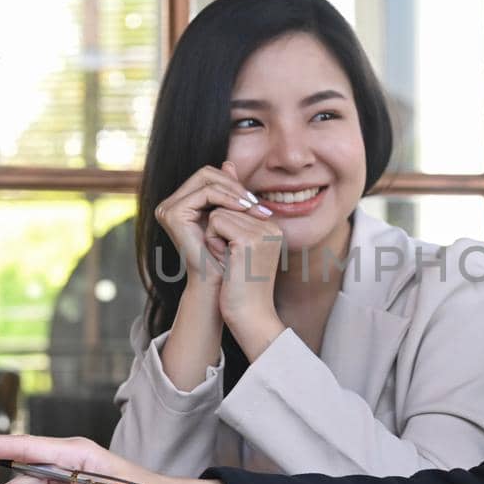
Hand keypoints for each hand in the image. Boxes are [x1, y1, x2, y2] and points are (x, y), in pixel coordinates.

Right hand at [153, 162, 271, 288]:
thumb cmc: (226, 255)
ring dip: (234, 191)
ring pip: (207, 179)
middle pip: (206, 173)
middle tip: (255, 202)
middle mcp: (169, 204)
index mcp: (180, 203)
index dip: (233, 183)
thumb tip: (228, 162)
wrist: (218, 283)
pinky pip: (206, 193)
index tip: (255, 201)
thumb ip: (228, 190)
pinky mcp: (172, 213)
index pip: (208, 176)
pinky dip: (228, 197)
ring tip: (252, 206)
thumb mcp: (230, 217)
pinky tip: (243, 208)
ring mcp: (168, 208)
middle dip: (234, 185)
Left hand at [204, 196, 286, 359]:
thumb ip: (232, 208)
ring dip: (214, 238)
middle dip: (217, 233)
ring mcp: (262, 230)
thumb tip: (226, 166)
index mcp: (271, 226)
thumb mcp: (235, 243)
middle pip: (225, 208)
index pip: (233, 208)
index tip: (233, 257)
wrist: (251, 317)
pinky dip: (213, 242)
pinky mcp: (249, 239)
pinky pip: (215, 222)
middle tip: (230, 260)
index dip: (222, 232)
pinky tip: (226, 261)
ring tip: (229, 261)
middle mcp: (271, 225)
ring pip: (218, 213)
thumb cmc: (240, 287)